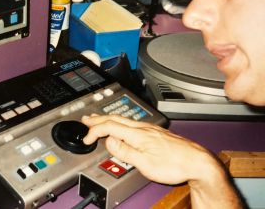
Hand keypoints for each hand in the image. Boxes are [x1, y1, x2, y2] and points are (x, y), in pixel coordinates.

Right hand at [82, 114, 221, 184]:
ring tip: (99, 119)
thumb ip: (125, 152)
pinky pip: (132, 123)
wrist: (198, 162)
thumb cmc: (175, 165)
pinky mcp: (155, 132)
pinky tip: (121, 126)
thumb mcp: (146, 164)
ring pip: (124, 120)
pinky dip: (120, 122)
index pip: (110, 127)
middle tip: (86, 119)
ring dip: (108, 119)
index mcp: (138, 134)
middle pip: (116, 119)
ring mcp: (150, 129)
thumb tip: (109, 142)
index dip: (95, 131)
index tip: (86, 139)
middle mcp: (143, 128)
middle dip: (98, 119)